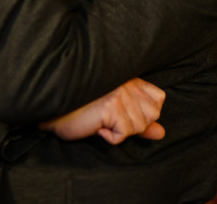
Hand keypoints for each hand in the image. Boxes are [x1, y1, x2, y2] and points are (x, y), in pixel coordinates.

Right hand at [39, 77, 165, 144]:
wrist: (54, 107)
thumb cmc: (81, 110)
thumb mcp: (115, 115)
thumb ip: (140, 122)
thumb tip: (161, 133)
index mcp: (129, 79)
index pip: (158, 100)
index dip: (144, 113)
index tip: (121, 112)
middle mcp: (127, 83)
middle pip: (151, 116)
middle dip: (132, 124)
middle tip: (108, 116)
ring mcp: (120, 94)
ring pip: (138, 127)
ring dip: (118, 130)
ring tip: (99, 119)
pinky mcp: (112, 107)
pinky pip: (122, 135)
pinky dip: (108, 137)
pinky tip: (95, 125)